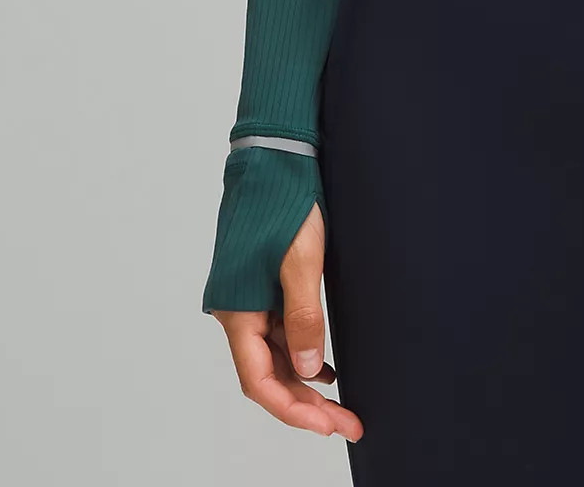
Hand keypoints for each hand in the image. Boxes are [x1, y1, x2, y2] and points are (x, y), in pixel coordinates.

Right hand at [211, 202, 363, 440]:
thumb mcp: (301, 262)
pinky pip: (280, 333)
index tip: (327, 426)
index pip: (259, 381)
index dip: (292, 409)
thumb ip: (304, 319)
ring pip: (275, 356)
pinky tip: (324, 366)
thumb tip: (309, 372)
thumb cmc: (282, 202)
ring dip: (304, 382)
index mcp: (236, 311)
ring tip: (341, 403)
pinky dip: (301, 352)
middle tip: (346, 421)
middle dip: (305, 404)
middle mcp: (237, 311)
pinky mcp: (263, 286)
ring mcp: (250, 300)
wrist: (274, 158)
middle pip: (268, 375)